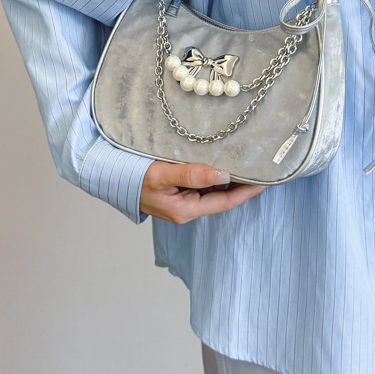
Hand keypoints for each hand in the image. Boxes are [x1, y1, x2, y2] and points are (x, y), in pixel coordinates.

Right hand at [140, 160, 266, 223]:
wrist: (109, 176)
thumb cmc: (132, 176)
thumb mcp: (163, 175)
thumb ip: (193, 175)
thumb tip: (224, 176)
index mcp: (185, 210)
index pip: (225, 202)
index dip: (247, 191)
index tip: (266, 180)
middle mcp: (186, 209)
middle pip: (222, 198)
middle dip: (242, 185)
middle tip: (262, 169)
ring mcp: (181, 202)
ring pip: (213, 192)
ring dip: (229, 180)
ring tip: (248, 164)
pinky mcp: (177, 193)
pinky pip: (202, 185)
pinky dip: (215, 176)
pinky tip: (223, 163)